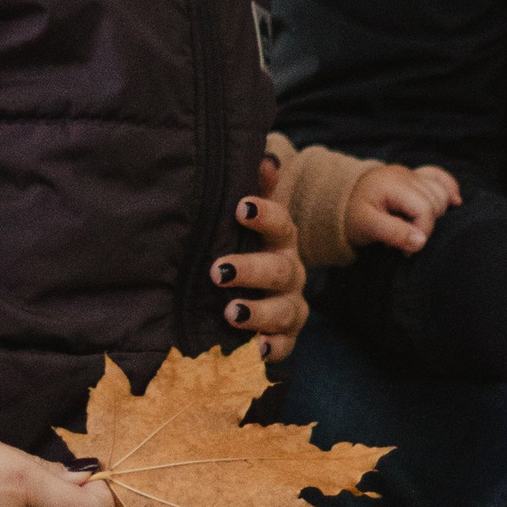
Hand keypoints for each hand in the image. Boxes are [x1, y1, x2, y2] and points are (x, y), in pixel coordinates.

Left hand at [214, 153, 307, 361]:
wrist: (262, 293)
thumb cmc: (248, 248)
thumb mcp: (249, 220)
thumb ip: (255, 190)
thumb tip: (265, 156)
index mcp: (281, 241)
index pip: (280, 224)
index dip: (264, 214)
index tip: (239, 207)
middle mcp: (290, 274)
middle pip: (279, 271)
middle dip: (251, 271)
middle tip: (217, 272)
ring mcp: (289, 308)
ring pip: (283, 312)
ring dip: (258, 313)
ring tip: (231, 313)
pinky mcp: (284, 339)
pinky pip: (282, 348)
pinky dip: (270, 350)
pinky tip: (253, 350)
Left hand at [345, 162, 462, 255]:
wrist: (337, 199)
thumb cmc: (350, 214)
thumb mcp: (366, 227)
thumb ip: (393, 233)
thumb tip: (421, 242)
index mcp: (393, 185)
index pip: (425, 209)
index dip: (422, 232)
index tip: (405, 250)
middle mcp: (405, 175)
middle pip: (436, 201)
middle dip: (425, 225)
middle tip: (403, 238)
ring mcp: (410, 173)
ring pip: (441, 192)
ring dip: (434, 213)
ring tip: (411, 225)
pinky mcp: (413, 176)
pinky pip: (439, 176)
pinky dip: (448, 188)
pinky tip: (455, 201)